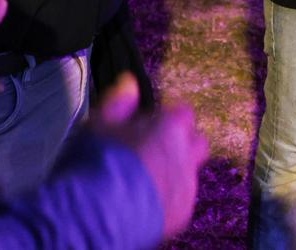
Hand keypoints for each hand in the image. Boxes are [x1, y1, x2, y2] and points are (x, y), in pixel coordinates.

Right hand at [90, 73, 207, 239]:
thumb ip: (119, 102)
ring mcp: (187, 185)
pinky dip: (168, 197)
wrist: (101, 213)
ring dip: (174, 171)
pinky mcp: (183, 213)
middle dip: (182, 143)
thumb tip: (130, 83)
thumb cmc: (99, 161)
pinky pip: (181, 199)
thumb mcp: (100, 124)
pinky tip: (145, 201)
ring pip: (189, 172)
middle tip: (154, 149)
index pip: (183, 112)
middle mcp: (187, 154)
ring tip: (145, 178)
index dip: (166, 117)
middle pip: (196, 141)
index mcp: (171, 127)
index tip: (149, 124)